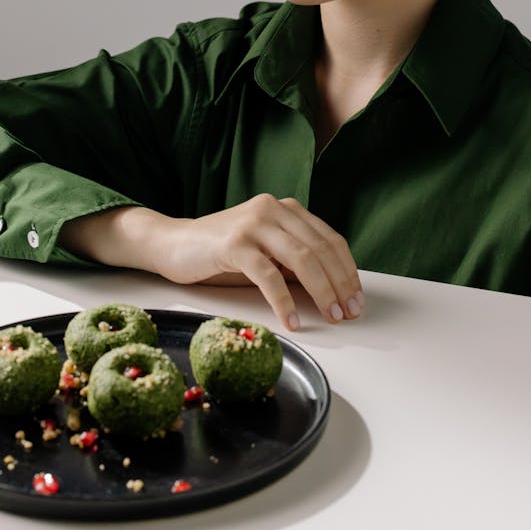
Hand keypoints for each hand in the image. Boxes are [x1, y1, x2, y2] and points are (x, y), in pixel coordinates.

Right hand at [158, 194, 364, 331]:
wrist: (173, 244)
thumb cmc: (221, 253)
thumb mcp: (266, 252)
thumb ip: (294, 262)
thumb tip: (333, 289)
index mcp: (285, 208)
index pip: (329, 239)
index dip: (348, 271)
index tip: (357, 299)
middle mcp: (272, 209)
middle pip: (320, 249)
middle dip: (340, 284)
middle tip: (349, 313)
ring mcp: (253, 223)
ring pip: (302, 259)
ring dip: (322, 292)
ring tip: (331, 316)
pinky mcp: (234, 243)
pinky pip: (269, 275)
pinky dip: (284, 301)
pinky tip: (292, 321)